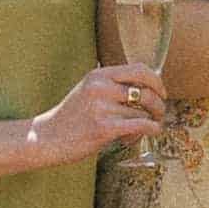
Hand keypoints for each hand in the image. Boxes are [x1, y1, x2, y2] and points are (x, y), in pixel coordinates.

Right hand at [31, 64, 166, 160]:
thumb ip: (113, 85)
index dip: (156, 80)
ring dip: (149, 122)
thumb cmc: (71, 117)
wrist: (46, 138)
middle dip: (159, 103)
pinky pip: (140, 125)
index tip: (161, 92)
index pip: (139, 69)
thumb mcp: (89, 90)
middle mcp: (100, 87)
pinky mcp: (103, 128)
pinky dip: (151, 128)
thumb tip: (148, 85)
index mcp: (99, 75)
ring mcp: (102, 108)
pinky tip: (151, 132)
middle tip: (159, 113)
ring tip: (139, 130)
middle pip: (146, 90)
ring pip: (142, 112)